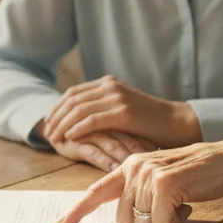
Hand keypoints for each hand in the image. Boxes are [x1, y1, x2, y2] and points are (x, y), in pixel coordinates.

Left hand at [42, 76, 201, 148]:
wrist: (176, 122)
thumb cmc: (150, 122)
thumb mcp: (123, 108)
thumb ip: (104, 108)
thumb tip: (80, 119)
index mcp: (109, 83)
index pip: (73, 92)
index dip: (57, 107)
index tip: (48, 122)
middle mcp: (110, 86)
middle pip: (72, 99)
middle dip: (56, 117)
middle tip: (46, 133)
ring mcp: (116, 98)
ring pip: (78, 110)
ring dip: (62, 125)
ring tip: (54, 139)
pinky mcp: (123, 112)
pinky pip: (92, 120)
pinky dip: (77, 128)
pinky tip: (70, 138)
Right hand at [49, 130, 158, 172]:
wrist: (52, 127)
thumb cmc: (86, 133)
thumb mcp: (108, 132)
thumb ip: (125, 137)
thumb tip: (152, 153)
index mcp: (112, 114)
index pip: (134, 129)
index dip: (148, 141)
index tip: (164, 156)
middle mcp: (102, 121)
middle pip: (126, 136)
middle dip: (141, 152)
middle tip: (157, 165)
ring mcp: (88, 131)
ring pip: (112, 144)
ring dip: (126, 158)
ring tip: (141, 171)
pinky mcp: (75, 143)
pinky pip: (93, 152)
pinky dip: (106, 161)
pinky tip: (116, 170)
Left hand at [54, 137, 222, 222]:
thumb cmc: (195, 175)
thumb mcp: (161, 179)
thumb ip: (139, 195)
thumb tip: (125, 222)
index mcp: (129, 165)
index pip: (97, 191)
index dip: (78, 211)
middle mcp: (134, 167)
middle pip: (123, 219)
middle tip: (168, 209)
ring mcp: (149, 174)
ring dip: (163, 222)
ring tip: (179, 204)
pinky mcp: (165, 184)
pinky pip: (161, 222)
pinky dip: (176, 221)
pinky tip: (187, 206)